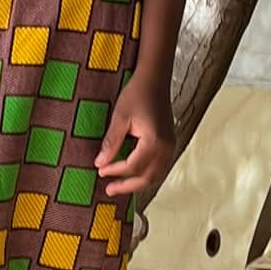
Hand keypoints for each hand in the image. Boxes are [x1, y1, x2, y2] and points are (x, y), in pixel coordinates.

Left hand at [94, 71, 176, 196]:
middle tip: (110, 190)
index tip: (100, 170)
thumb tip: (100, 163)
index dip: (115, 171)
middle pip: (147, 177)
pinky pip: (159, 166)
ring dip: (137, 182)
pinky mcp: (169, 143)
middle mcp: (166, 147)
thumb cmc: (137, 93)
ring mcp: (170, 146)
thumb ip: (111, 143)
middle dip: (127, 186)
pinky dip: (146, 174)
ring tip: (120, 185)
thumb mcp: (120, 117)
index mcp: (154, 141)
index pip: (133, 166)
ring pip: (155, 175)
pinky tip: (134, 173)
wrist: (154, 79)